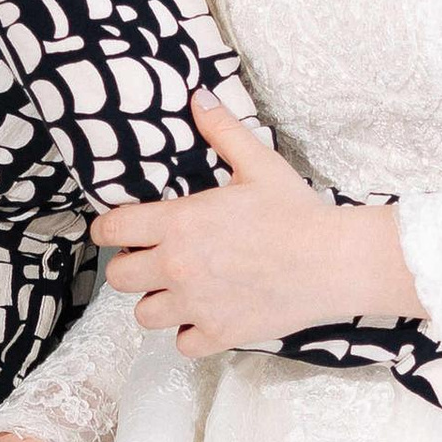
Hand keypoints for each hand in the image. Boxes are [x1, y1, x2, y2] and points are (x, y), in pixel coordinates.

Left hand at [92, 95, 420, 356]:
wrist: (333, 262)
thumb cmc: (297, 213)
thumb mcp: (258, 164)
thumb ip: (222, 131)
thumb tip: (200, 97)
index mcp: (179, 224)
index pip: (112, 231)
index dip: (107, 229)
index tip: (117, 229)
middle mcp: (178, 267)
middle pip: (118, 278)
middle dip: (130, 267)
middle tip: (152, 259)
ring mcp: (196, 305)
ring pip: (144, 315)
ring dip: (157, 301)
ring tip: (179, 290)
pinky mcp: (218, 334)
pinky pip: (181, 344)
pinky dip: (189, 332)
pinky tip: (206, 315)